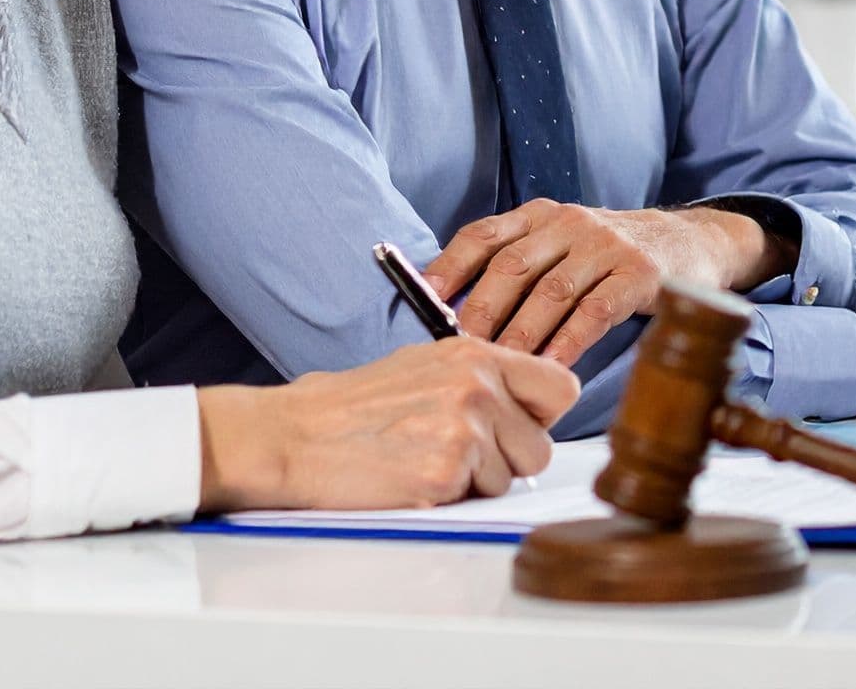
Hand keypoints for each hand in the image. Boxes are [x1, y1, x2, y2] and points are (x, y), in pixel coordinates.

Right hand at [196, 337, 578, 512]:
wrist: (295, 436)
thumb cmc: (354, 405)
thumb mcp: (425, 365)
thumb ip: (482, 379)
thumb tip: (528, 403)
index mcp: (477, 355)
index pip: (561, 387)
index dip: (542, 415)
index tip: (520, 425)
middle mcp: (478, 388)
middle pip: (540, 446)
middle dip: (507, 460)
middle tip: (457, 453)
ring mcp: (464, 432)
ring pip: (508, 479)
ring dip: (473, 482)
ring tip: (422, 460)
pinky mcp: (444, 475)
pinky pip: (472, 501)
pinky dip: (445, 499)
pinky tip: (408, 477)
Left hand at [424, 201, 791, 367]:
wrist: (690, 242)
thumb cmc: (610, 256)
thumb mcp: (563, 245)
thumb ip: (519, 268)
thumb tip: (453, 313)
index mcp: (542, 216)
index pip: (484, 235)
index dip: (449, 265)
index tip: (422, 299)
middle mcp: (570, 223)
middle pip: (512, 266)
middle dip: (481, 311)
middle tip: (459, 352)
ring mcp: (607, 246)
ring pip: (551, 292)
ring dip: (521, 335)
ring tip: (499, 369)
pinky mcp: (640, 274)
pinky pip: (595, 312)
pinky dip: (569, 342)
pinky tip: (551, 369)